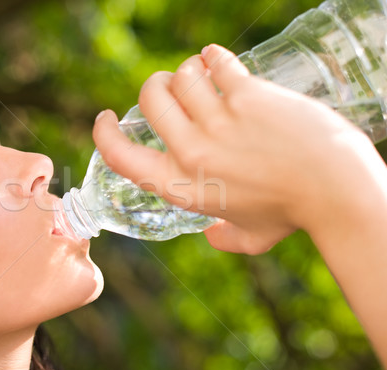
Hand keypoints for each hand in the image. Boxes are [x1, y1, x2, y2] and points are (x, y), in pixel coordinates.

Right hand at [93, 44, 380, 253]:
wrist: (336, 189)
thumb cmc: (294, 214)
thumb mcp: (252, 237)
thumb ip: (225, 240)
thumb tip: (212, 237)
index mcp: (182, 186)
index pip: (121, 157)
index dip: (104, 134)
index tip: (105, 118)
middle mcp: (192, 151)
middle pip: (150, 98)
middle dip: (154, 87)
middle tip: (169, 88)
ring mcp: (218, 121)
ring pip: (182, 75)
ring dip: (188, 72)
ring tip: (202, 76)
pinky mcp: (247, 96)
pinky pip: (217, 63)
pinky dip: (213, 58)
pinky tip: (217, 60)